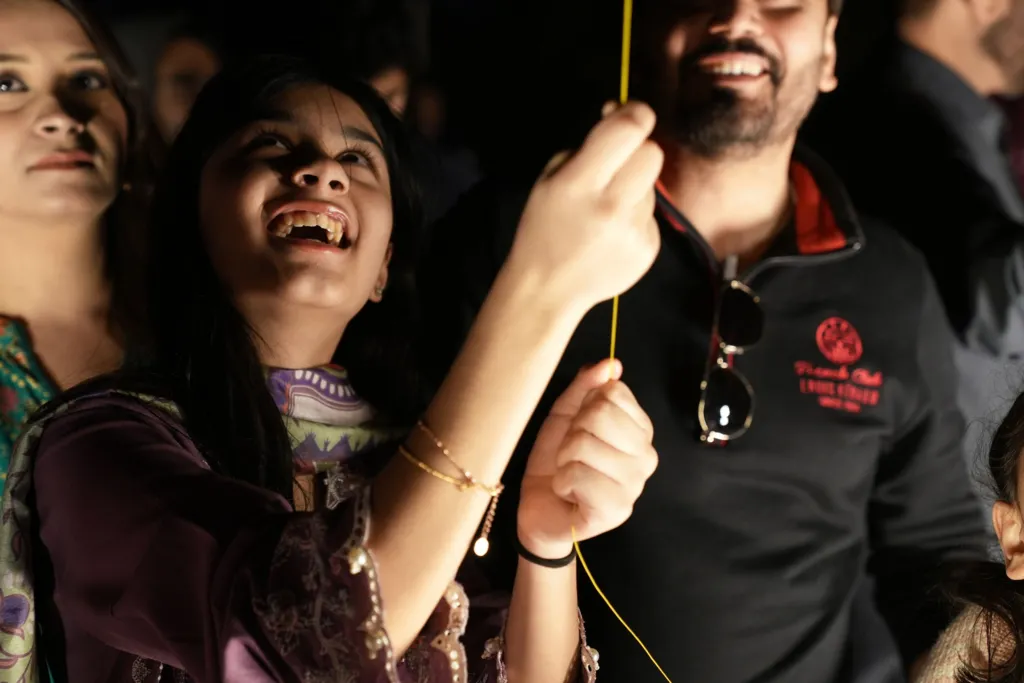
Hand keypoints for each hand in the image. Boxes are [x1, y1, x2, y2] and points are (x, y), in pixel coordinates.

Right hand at [506, 102, 662, 316]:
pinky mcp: (648, 249)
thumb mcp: (549, 180)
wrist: (548, 289)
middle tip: (616, 165)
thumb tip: (618, 115)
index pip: (629, 129)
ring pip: (651, 186)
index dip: (635, 113)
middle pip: (653, 153)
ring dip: (634, 188)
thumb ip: (585, 147)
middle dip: (638, 151)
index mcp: (581, 183)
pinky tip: (611, 234)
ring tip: (605, 211)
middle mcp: (612, 206)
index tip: (629, 114)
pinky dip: (635, 218)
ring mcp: (634, 231)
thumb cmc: (543, 228)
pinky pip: (651, 216)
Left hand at [517, 359, 657, 558]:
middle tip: (571, 454)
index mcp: (640, 430)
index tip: (579, 428)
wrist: (541, 508)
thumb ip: (586, 386)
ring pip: (584, 444)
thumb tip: (611, 364)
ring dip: (565, 459)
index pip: (614, 393)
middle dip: (573, 433)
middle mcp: (646, 457)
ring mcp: (635, 485)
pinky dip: (562, 482)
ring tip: (569, 473)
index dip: (585, 407)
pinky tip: (570, 493)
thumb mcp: (566, 416)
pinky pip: (577, 474)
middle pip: (600, 414)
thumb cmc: (557, 461)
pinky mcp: (617, 510)